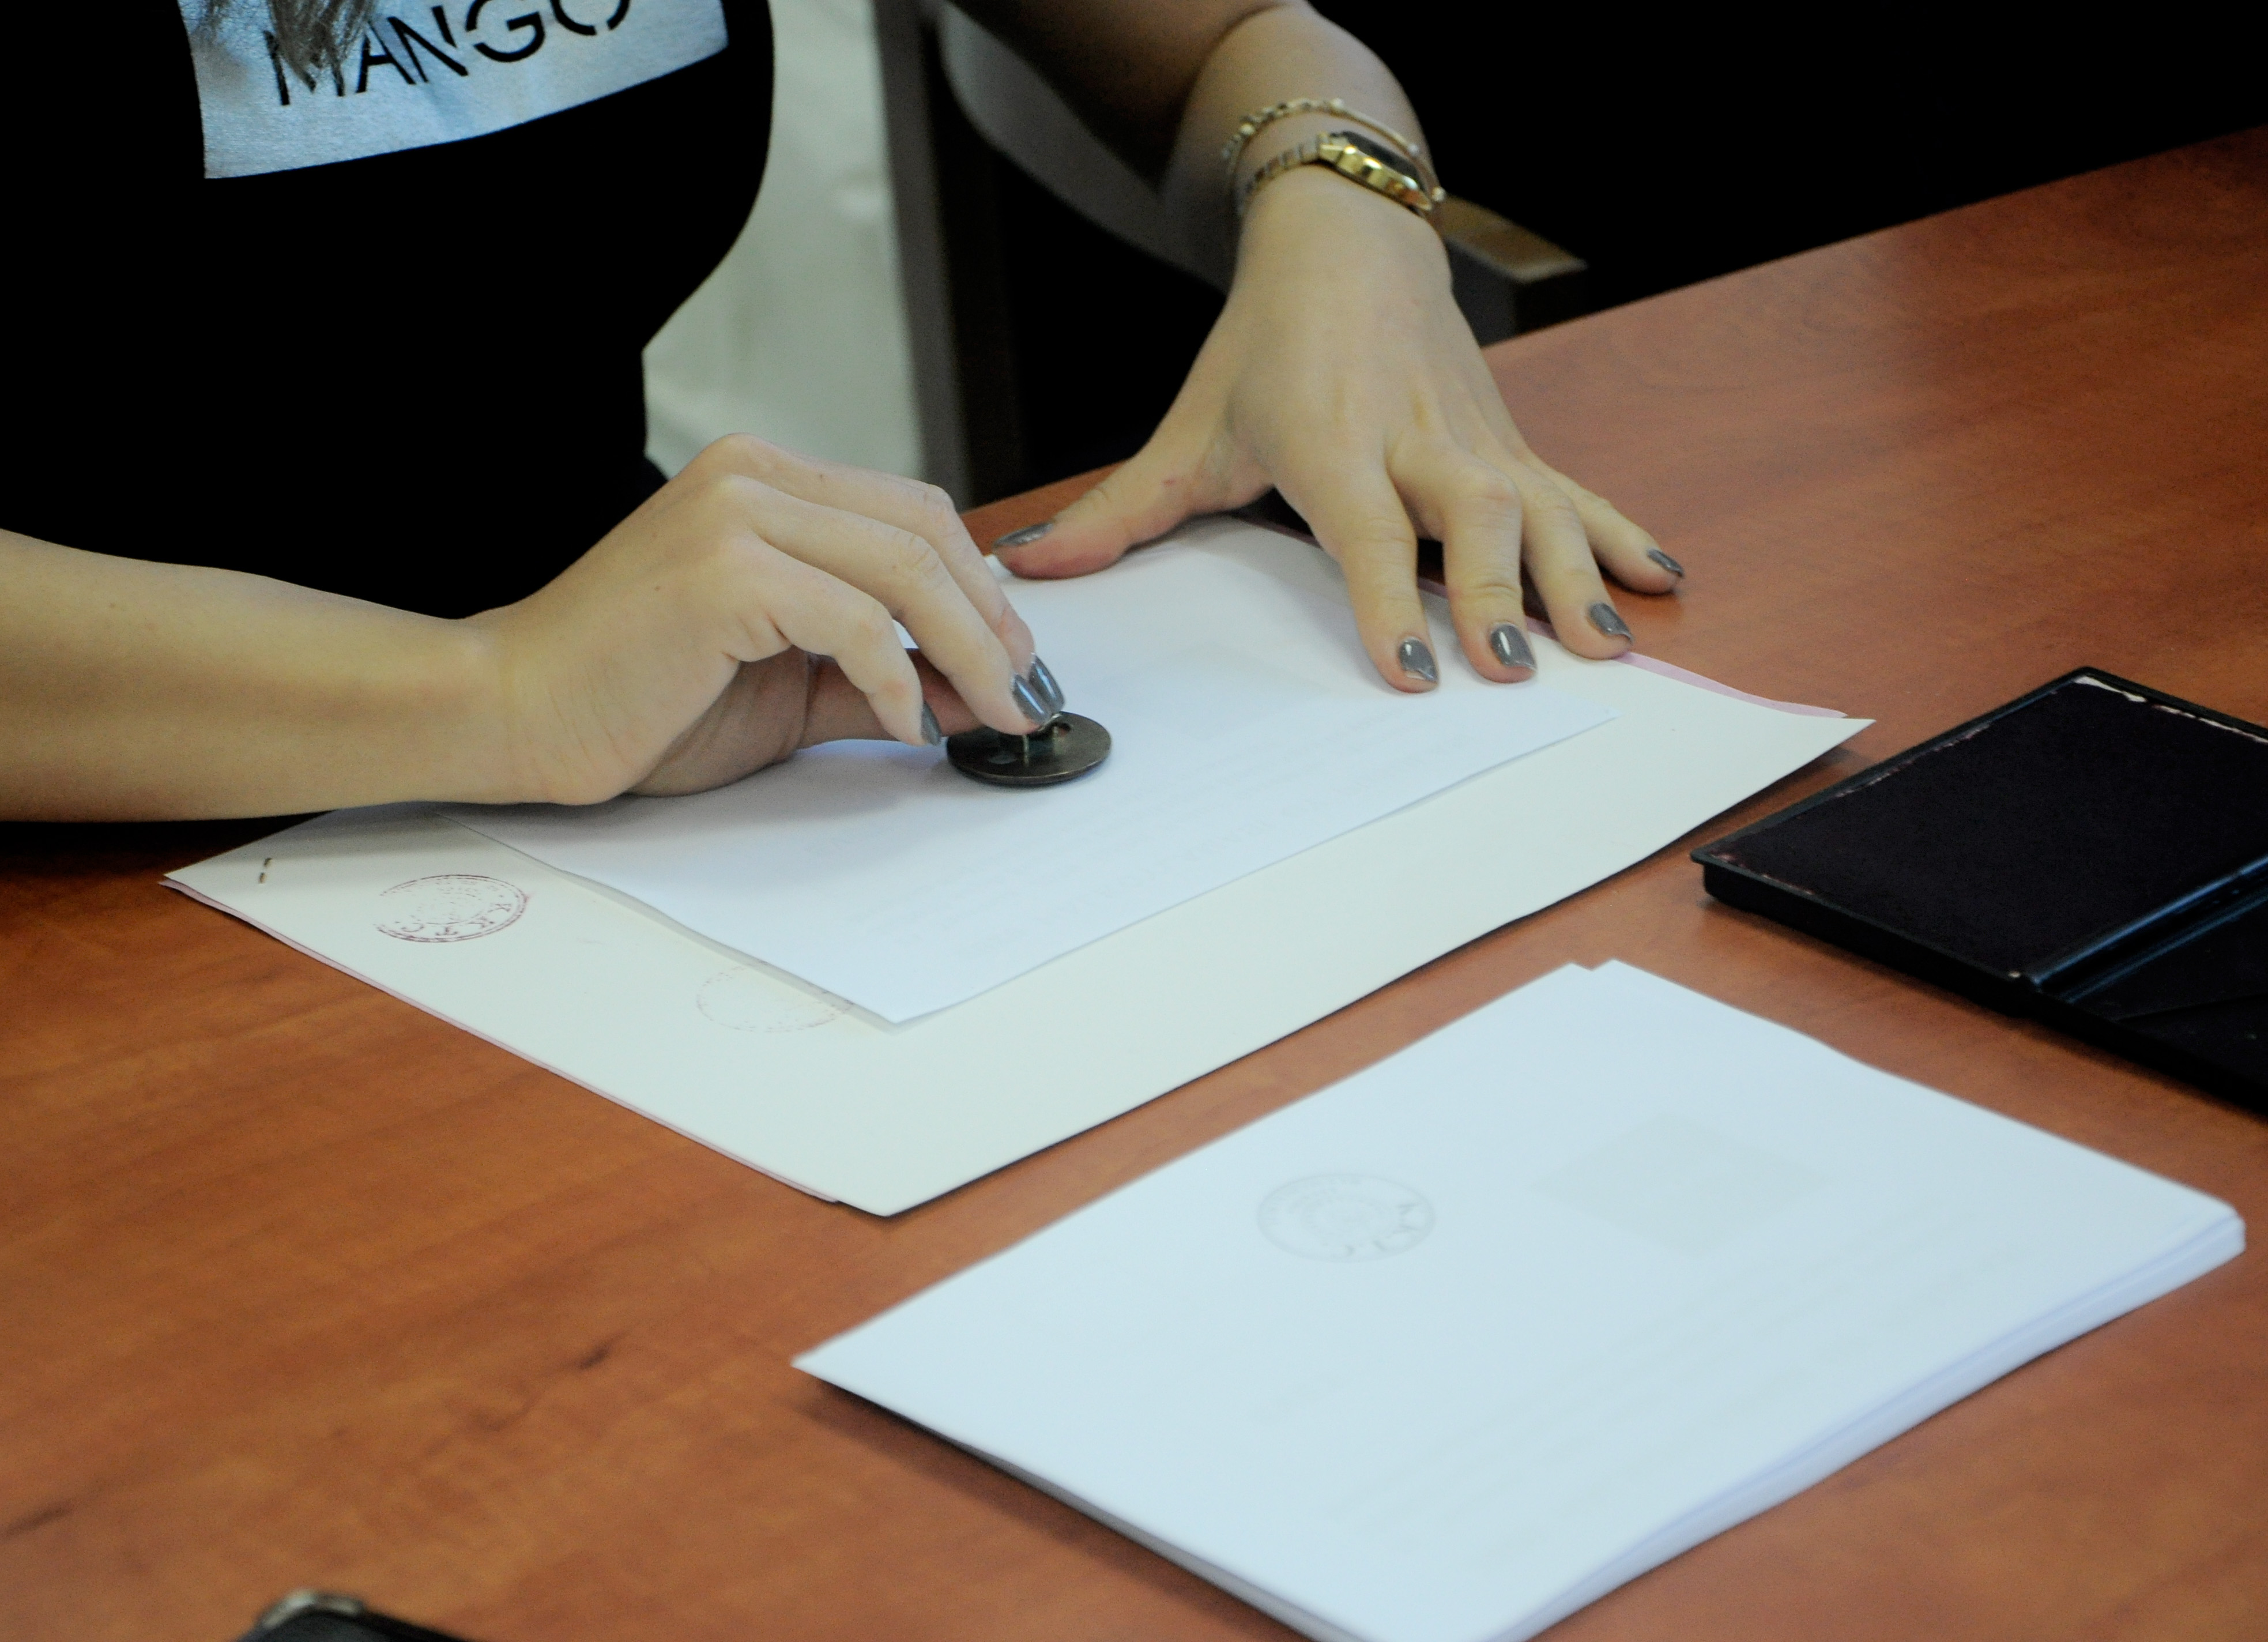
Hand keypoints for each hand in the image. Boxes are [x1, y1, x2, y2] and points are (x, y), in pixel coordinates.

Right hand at [472, 436, 1057, 801]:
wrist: (517, 711)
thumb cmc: (637, 699)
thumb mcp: (788, 684)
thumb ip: (880, 677)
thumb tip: (981, 692)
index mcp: (765, 478)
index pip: (914, 515)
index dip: (982, 590)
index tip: (1018, 661)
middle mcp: (754, 474)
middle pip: (926, 533)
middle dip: (994, 623)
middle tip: (1027, 694)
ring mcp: (737, 513)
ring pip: (906, 572)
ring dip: (971, 652)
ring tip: (995, 713)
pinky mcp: (724, 570)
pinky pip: (855, 622)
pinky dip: (897, 679)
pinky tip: (907, 723)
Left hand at [995, 167, 1679, 690]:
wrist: (1346, 239)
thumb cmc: (1268, 342)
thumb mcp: (1193, 425)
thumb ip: (1120, 510)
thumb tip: (1031, 570)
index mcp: (1333, 440)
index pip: (1364, 529)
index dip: (1387, 600)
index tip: (1411, 671)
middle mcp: (1414, 437)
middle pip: (1471, 514)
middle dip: (1495, 591)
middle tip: (1511, 669)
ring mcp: (1474, 435)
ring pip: (1541, 504)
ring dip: (1575, 576)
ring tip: (1603, 648)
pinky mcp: (1510, 436)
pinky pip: (1578, 487)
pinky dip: (1622, 533)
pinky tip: (1663, 579)